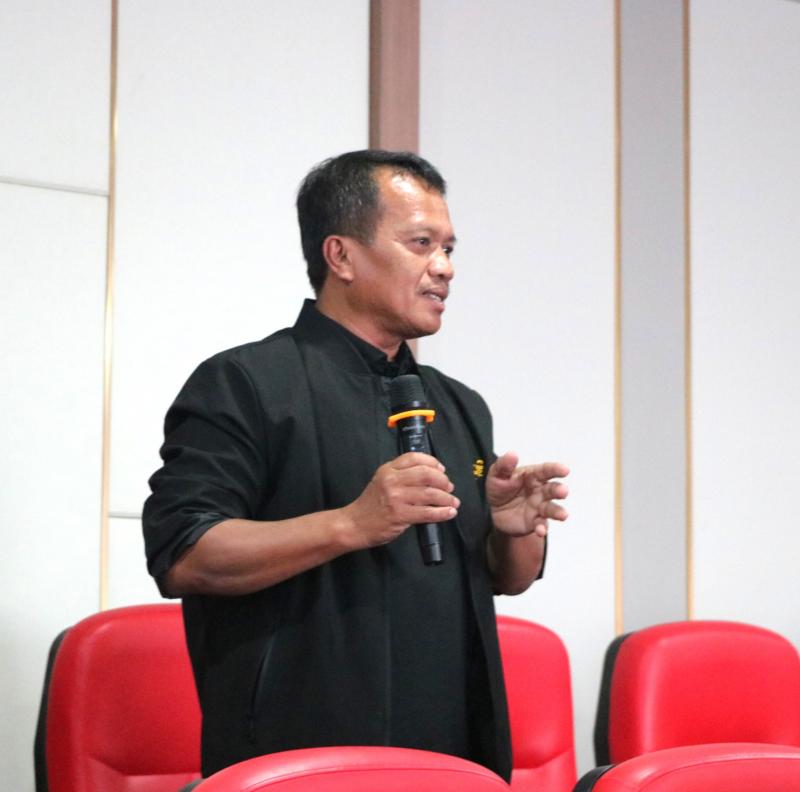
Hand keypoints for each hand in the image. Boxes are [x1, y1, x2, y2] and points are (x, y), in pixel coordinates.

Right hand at [341, 452, 459, 549]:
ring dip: (446, 498)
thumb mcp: (381, 481)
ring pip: (430, 493)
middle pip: (427, 474)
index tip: (442, 470)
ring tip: (453, 502)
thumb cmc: (370, 505)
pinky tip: (449, 513)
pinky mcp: (400, 515)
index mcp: (388, 469)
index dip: (433, 462)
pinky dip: (442, 513)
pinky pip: (428, 512)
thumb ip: (400, 474)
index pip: (415, 458)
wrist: (354, 524)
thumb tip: (430, 474)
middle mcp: (392, 480)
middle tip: (449, 487)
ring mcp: (396, 498)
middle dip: (443, 481)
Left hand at [486, 452, 568, 537]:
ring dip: (558, 511)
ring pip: (551, 508)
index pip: (545, 470)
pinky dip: (542, 528)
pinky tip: (540, 530)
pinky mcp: (535, 522)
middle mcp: (540, 491)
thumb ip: (504, 465)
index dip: (555, 469)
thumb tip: (512, 454)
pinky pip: (540, 525)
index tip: (565, 469)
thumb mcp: (497, 475)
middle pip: (552, 489)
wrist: (494, 510)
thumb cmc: (500, 487)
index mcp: (532, 476)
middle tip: (563, 491)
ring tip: (563, 515)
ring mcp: (539, 507)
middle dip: (559, 490)